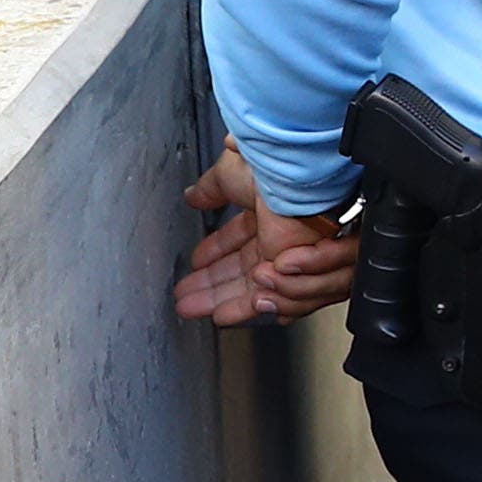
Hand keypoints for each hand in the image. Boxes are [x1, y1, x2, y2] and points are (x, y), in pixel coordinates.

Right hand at [173, 140, 359, 324]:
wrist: (295, 181)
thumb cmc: (271, 168)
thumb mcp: (230, 172)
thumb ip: (210, 188)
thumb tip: (193, 195)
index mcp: (264, 209)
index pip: (236, 237)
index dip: (214, 251)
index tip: (196, 263)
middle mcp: (276, 234)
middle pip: (239, 268)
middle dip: (209, 284)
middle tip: (185, 297)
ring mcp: (284, 254)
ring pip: (249, 287)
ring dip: (218, 300)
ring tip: (191, 308)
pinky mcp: (290, 275)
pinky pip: (266, 299)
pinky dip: (242, 308)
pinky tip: (220, 314)